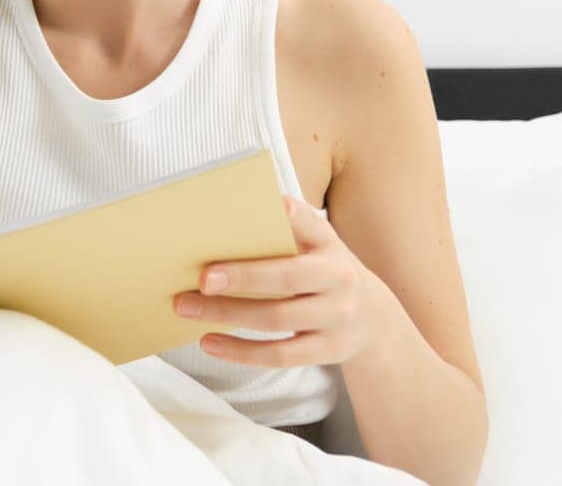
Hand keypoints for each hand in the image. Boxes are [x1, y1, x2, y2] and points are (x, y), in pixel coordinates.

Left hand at [173, 193, 381, 365]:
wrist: (373, 319)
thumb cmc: (324, 272)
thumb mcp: (318, 246)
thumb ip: (287, 232)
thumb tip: (229, 222)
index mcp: (330, 245)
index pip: (312, 225)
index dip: (295, 217)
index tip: (275, 206)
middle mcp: (338, 279)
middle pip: (287, 279)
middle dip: (242, 277)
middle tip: (201, 279)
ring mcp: (336, 318)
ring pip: (277, 319)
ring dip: (228, 314)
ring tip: (188, 308)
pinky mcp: (328, 351)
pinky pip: (279, 355)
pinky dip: (240, 351)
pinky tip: (209, 342)